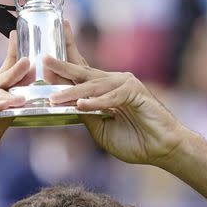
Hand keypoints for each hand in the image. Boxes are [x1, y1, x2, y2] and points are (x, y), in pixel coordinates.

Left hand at [44, 25, 188, 165]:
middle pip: (84, 72)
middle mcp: (113, 83)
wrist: (161, 149)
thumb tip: (67, 106)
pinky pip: (111, 97)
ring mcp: (125, 84)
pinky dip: (96, 103)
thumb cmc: (135, 141)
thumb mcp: (100, 130)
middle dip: (63, 65)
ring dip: (73, 93)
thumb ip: (86, 116)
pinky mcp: (135, 91)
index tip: (46, 57)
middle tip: (45, 59)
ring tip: (55, 98)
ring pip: (93, 87)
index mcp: (104, 90)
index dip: (64, 64)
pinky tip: (81, 105)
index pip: (81, 73)